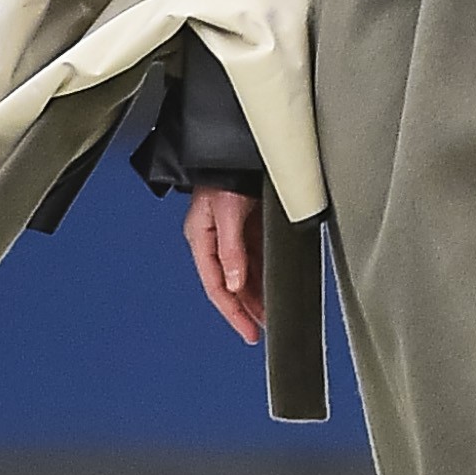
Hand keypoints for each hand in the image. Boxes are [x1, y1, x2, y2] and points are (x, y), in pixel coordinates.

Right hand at [185, 184, 265, 342]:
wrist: (237, 143)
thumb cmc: (225, 171)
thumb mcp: (228, 212)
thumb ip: (231, 249)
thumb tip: (234, 283)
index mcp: (201, 238)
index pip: (216, 286)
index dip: (233, 312)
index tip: (248, 331)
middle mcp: (215, 239)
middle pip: (230, 284)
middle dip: (246, 308)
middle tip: (262, 329)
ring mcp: (231, 232)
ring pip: (244, 273)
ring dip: (256, 294)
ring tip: (271, 315)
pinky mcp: (247, 223)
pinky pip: (255, 257)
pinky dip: (264, 274)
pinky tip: (274, 285)